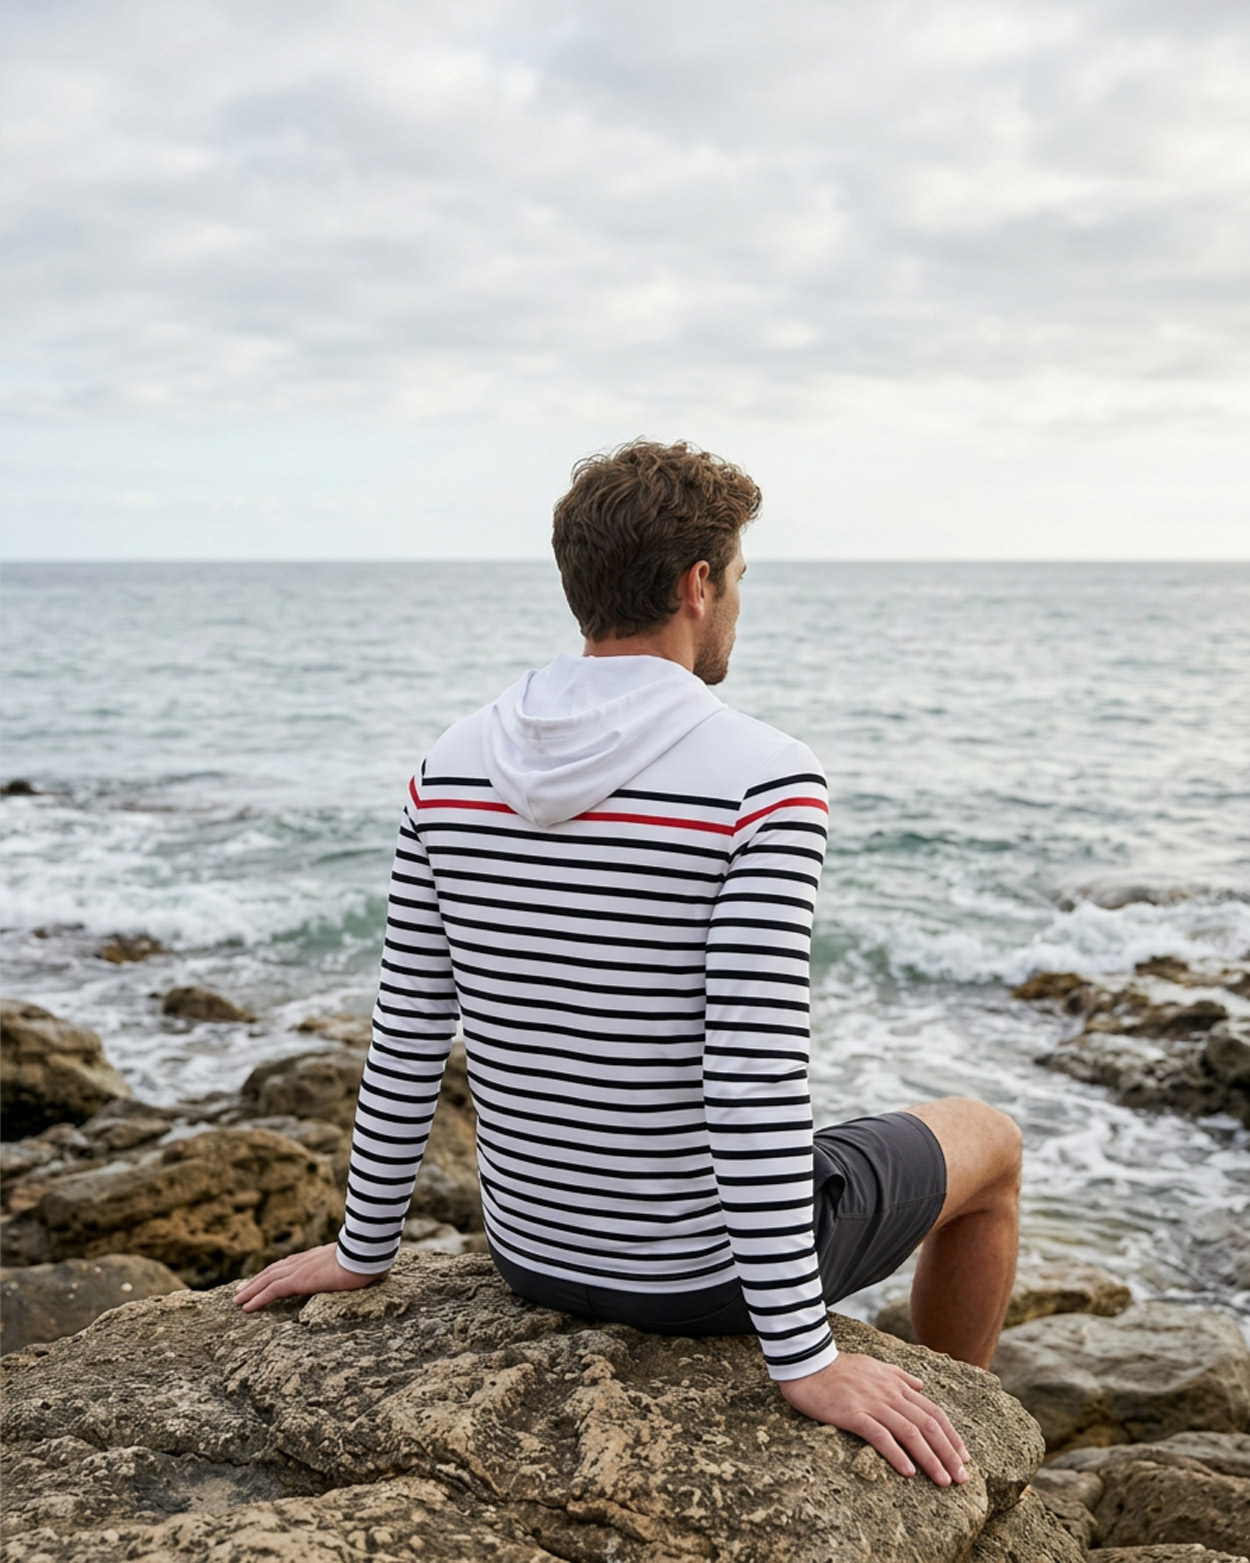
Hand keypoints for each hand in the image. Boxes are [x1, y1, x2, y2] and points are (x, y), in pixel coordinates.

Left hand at [232, 1242, 386, 1310]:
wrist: (368, 1254)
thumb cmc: (369, 1259)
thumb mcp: (357, 1263)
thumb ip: (352, 1267)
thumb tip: (363, 1273)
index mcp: (317, 1257)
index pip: (289, 1265)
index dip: (274, 1273)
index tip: (263, 1279)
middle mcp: (305, 1261)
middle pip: (273, 1270)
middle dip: (256, 1281)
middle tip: (239, 1291)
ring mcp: (301, 1269)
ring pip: (267, 1280)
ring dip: (250, 1290)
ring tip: (237, 1300)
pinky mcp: (300, 1280)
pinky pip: (272, 1290)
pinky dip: (257, 1299)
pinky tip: (246, 1308)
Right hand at [778, 1353, 969, 1485]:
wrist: (807, 1363)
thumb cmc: (839, 1366)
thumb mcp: (874, 1364)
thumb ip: (899, 1375)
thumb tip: (921, 1385)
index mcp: (897, 1384)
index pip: (934, 1412)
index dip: (952, 1436)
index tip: (964, 1457)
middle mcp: (890, 1394)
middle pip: (928, 1426)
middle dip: (949, 1453)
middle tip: (962, 1478)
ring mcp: (872, 1404)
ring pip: (910, 1433)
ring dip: (930, 1459)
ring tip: (943, 1481)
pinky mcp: (853, 1414)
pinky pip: (880, 1436)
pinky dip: (897, 1453)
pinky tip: (908, 1471)